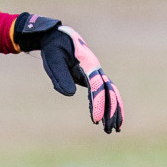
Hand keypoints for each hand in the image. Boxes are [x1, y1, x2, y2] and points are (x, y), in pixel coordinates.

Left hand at [16, 13, 122, 133]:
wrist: (57, 37)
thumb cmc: (54, 48)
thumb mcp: (53, 60)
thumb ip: (61, 76)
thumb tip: (70, 94)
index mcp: (88, 63)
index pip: (97, 86)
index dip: (98, 103)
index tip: (96, 120)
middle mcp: (95, 69)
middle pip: (109, 91)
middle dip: (111, 111)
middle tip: (110, 130)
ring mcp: (96, 73)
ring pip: (110, 93)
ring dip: (113, 111)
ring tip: (113, 130)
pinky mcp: (92, 77)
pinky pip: (103, 93)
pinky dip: (107, 105)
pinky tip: (105, 119)